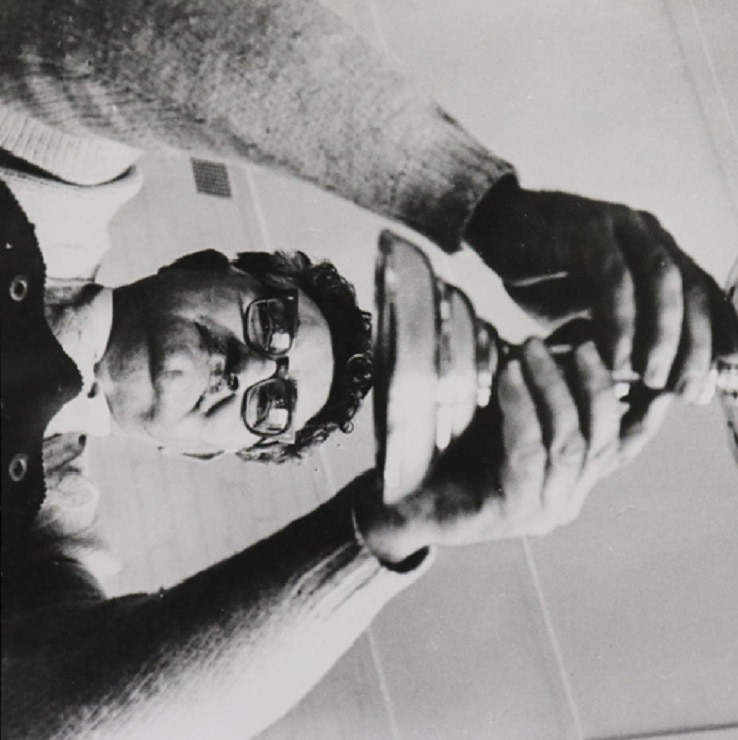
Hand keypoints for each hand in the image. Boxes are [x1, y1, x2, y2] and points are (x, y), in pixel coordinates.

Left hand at [355, 338, 671, 564]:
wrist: (407, 501)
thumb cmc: (456, 455)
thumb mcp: (506, 420)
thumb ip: (537, 396)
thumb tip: (556, 342)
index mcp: (570, 481)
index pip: (620, 450)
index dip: (644, 417)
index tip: (656, 380)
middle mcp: (565, 499)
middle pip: (601, 441)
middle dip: (594, 385)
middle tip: (578, 343)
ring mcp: (541, 509)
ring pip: (569, 444)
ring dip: (555, 389)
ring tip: (533, 349)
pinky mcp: (511, 511)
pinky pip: (528, 452)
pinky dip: (522, 409)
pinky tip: (510, 377)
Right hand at [465, 180, 737, 402]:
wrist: (495, 224)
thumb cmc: (541, 270)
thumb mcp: (584, 305)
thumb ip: (617, 328)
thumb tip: (645, 372)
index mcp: (654, 247)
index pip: (701, 292)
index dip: (715, 335)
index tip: (711, 380)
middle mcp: (646, 233)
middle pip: (692, 288)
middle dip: (695, 345)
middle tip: (684, 390)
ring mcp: (619, 228)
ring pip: (661, 282)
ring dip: (663, 336)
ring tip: (652, 379)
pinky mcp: (586, 233)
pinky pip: (614, 281)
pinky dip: (619, 323)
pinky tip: (613, 358)